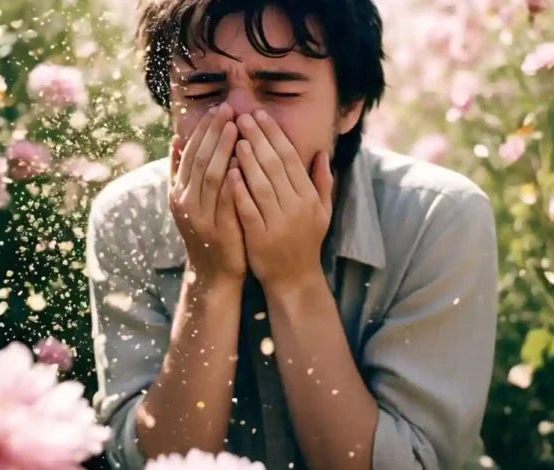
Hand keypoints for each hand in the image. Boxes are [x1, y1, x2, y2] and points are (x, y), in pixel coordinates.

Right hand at [169, 102, 245, 285]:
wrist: (213, 273)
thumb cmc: (207, 232)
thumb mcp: (189, 202)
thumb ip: (181, 172)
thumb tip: (175, 139)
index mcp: (178, 192)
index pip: (190, 153)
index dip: (203, 130)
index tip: (217, 109)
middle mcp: (185, 202)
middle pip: (199, 159)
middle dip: (214, 132)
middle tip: (228, 108)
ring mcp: (200, 216)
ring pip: (210, 175)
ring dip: (223, 149)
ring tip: (236, 127)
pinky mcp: (217, 229)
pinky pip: (224, 199)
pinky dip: (232, 179)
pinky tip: (241, 162)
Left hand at [229, 110, 332, 291]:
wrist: (294, 279)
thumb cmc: (305, 242)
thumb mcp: (322, 212)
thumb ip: (322, 182)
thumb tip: (324, 153)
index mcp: (309, 197)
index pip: (290, 158)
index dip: (275, 135)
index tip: (260, 115)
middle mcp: (297, 207)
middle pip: (275, 166)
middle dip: (258, 138)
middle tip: (242, 116)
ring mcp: (279, 223)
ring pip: (262, 184)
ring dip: (248, 159)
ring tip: (234, 137)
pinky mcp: (261, 237)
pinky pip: (249, 209)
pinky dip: (239, 190)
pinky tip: (229, 172)